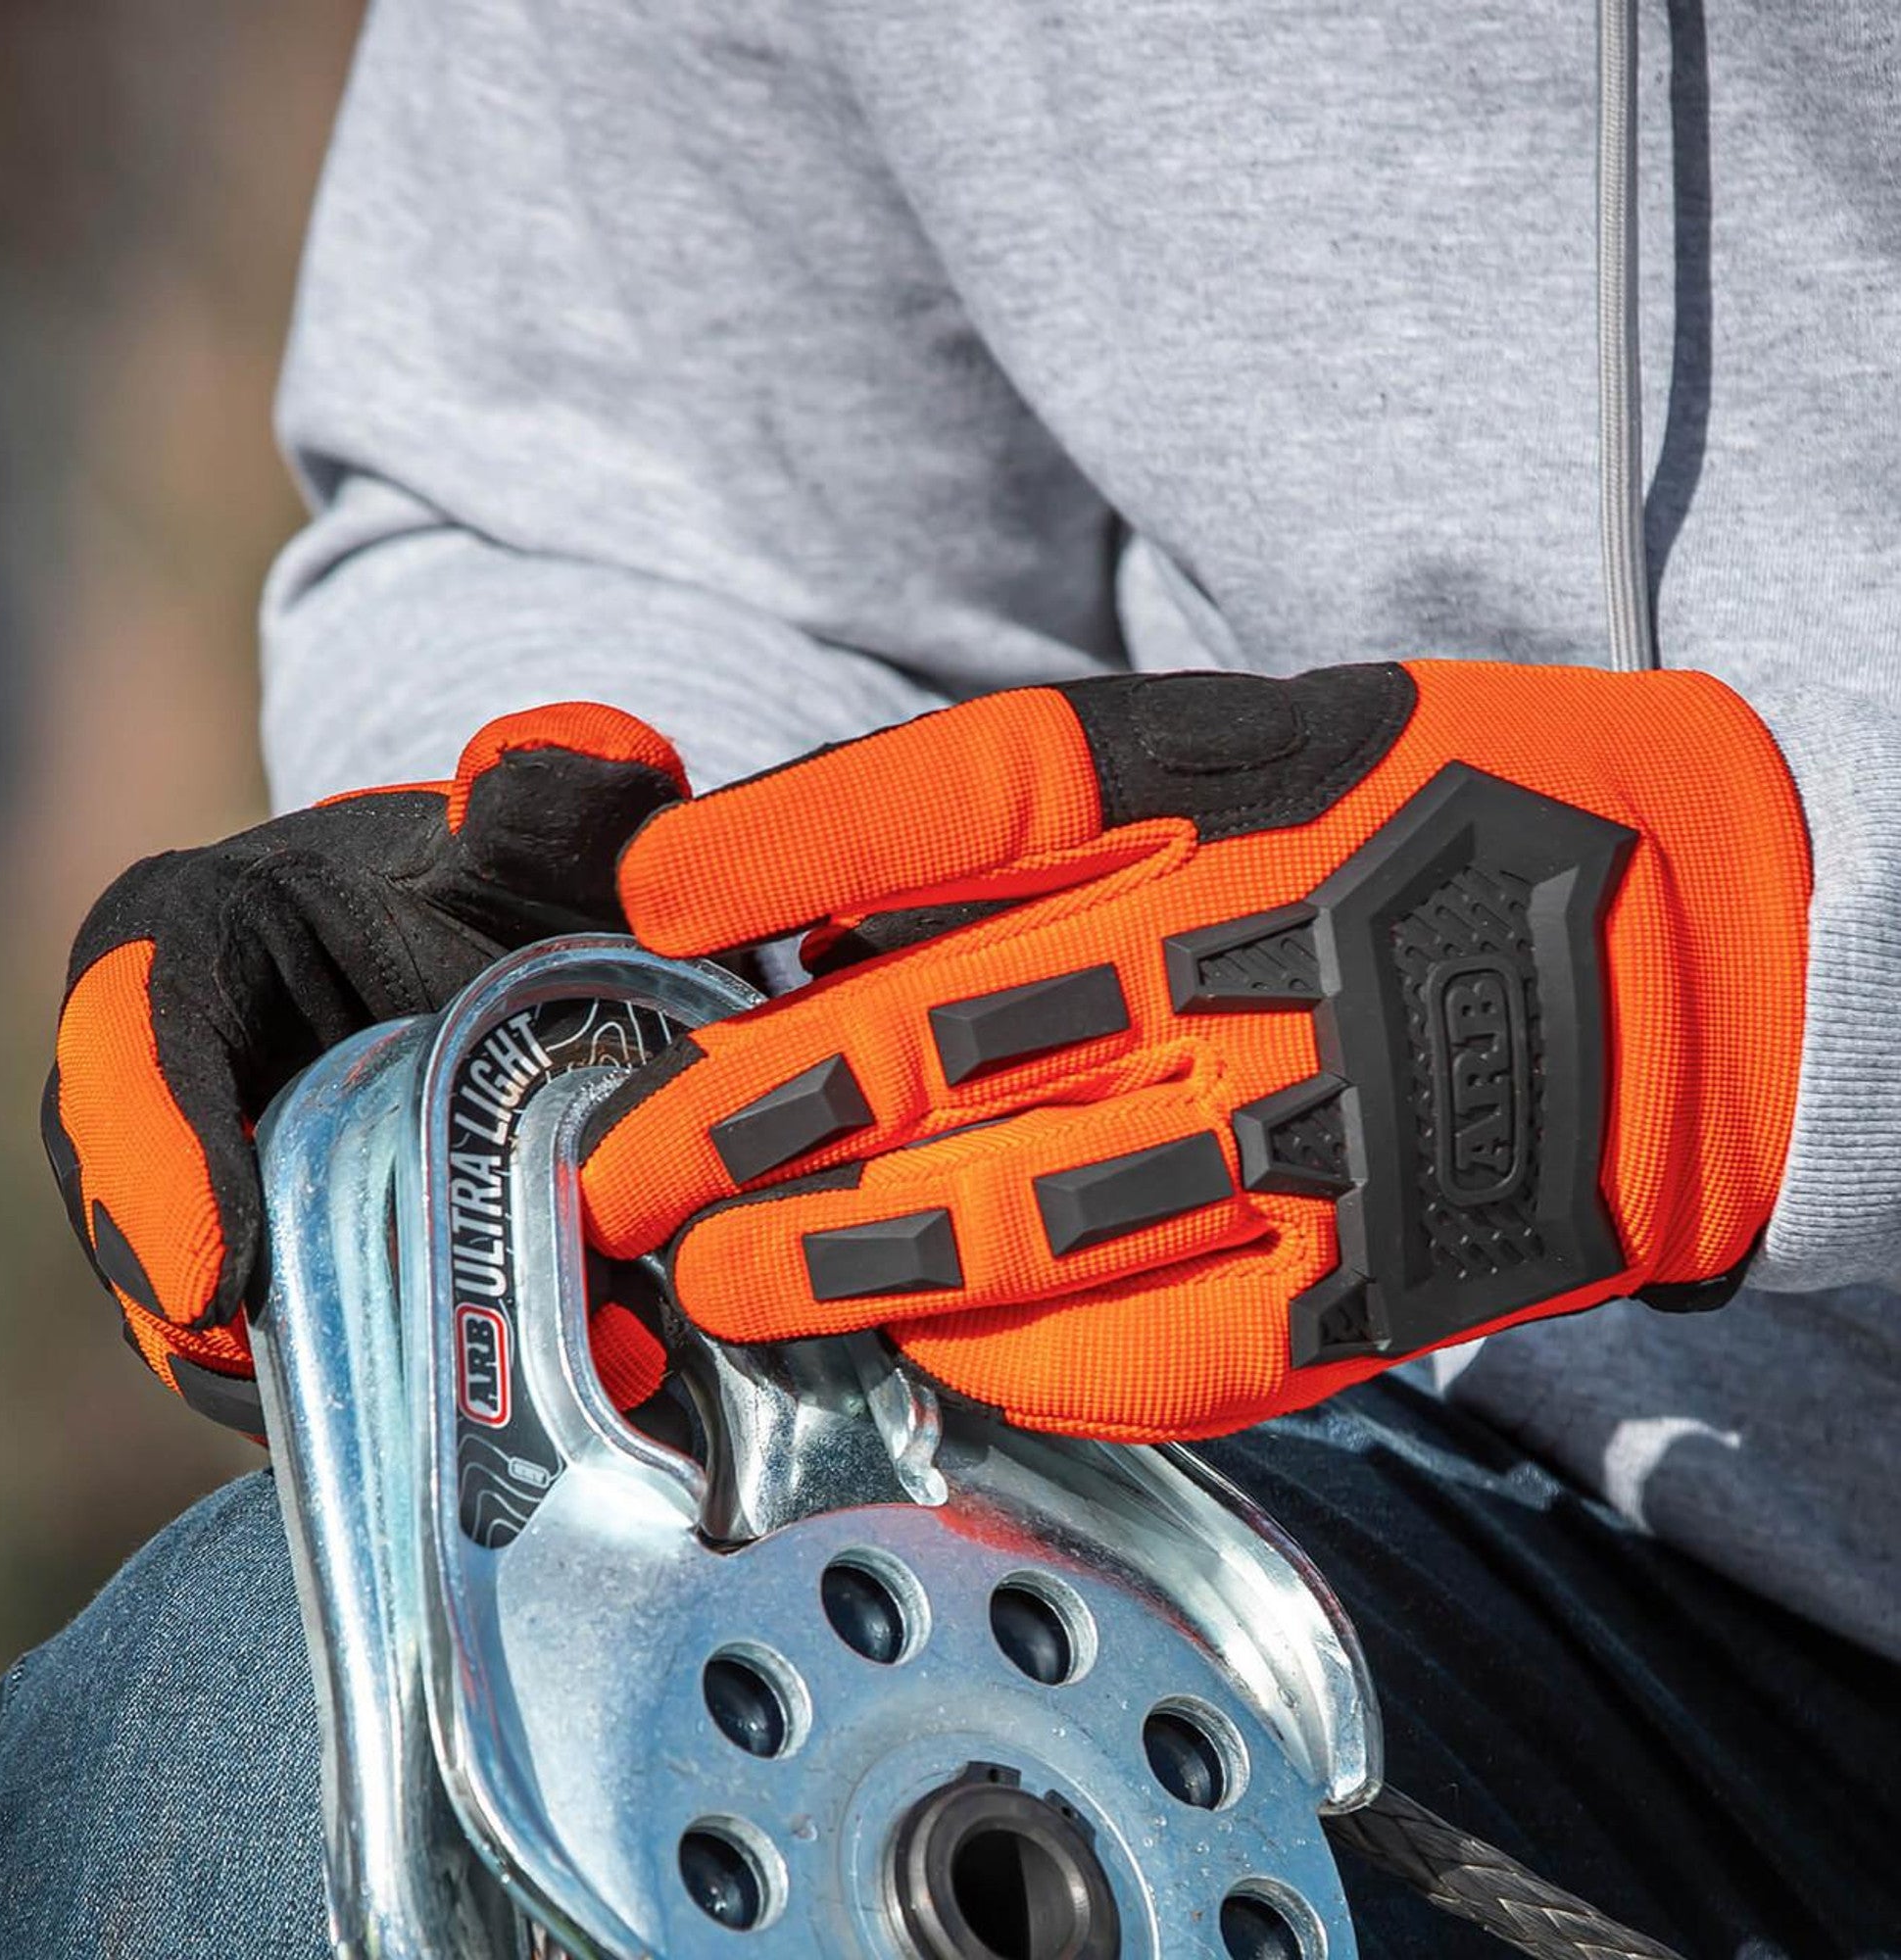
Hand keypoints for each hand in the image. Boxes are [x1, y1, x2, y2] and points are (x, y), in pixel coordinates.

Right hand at [44, 704, 687, 1426]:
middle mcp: (171, 1100)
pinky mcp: (302, 1291)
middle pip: (161, 1238)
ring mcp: (222, 1209)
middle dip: (268, 1326)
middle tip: (391, 1381)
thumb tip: (607, 761)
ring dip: (365, 1389)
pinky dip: (415, 1409)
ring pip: (249, 1333)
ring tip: (507, 1418)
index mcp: (185, 948)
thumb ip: (569, 793)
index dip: (152, 1163)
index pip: (132, 1039)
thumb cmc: (491, 883)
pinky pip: (327, 1369)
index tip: (210, 1279)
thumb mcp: (535, 831)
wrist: (501, 974)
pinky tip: (542, 1420)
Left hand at [580, 662, 1809, 1440]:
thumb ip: (1076, 824)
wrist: (1712, 952)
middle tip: (625, 1170)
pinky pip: (1166, 1337)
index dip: (795, 839)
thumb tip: (844, 905)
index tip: (652, 895)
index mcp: (1247, 784)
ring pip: (1028, 1203)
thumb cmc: (1460, 826)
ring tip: (726, 1281)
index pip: (976, 790)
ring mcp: (1318, 1117)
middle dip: (753, 1109)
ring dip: (849, 1254)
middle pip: (951, 1028)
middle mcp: (1264, 945)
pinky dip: (1022, 1353)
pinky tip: (922, 1357)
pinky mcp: (1376, 1262)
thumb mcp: (1286, 747)